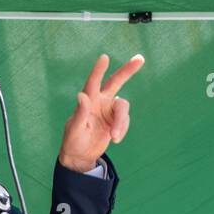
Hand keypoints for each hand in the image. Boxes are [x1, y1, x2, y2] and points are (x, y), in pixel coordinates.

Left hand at [58, 54, 143, 172]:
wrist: (81, 156)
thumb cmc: (73, 141)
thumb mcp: (75, 129)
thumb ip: (80, 113)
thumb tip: (81, 95)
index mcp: (88, 100)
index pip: (93, 83)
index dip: (98, 70)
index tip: (104, 57)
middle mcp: (99, 101)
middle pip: (115, 82)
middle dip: (127, 71)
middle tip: (140, 59)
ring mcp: (109, 110)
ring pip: (123, 108)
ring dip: (121, 122)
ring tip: (115, 137)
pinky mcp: (116, 120)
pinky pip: (125, 120)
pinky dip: (122, 129)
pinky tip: (115, 139)